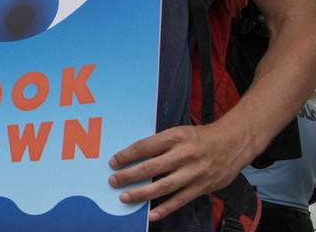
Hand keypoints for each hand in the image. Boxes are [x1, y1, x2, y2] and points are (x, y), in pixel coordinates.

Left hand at [108, 121, 253, 221]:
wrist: (234, 142)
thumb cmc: (200, 137)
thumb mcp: (179, 132)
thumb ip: (160, 144)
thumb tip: (134, 157)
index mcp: (175, 138)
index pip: (145, 147)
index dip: (127, 156)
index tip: (114, 162)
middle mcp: (184, 155)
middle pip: (150, 168)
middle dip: (128, 176)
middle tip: (113, 181)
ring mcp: (194, 172)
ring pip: (163, 186)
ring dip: (142, 194)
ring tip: (125, 197)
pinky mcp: (202, 187)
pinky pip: (180, 200)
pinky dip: (165, 209)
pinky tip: (151, 215)